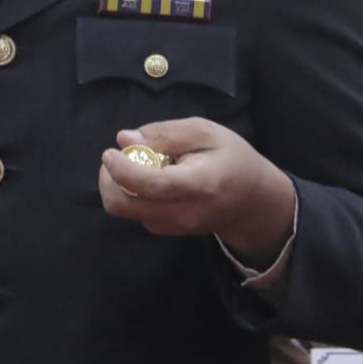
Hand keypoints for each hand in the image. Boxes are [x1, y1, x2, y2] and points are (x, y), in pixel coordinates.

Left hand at [98, 117, 295, 268]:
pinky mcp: (169, 231)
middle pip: (125, 206)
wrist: (253, 201)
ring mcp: (175, 227)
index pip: (151, 184)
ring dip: (120, 187)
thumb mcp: (206, 132)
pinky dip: (133, 195)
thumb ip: (166, 134)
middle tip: (115, 158)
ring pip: (127, 211)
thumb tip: (124, 139)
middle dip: (109, 180)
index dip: (123, 169)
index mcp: (198, 184)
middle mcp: (183, 212)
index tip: (110, 152)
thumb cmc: (232, 158)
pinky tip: (150, 179)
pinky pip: (138, 214)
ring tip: (140, 165)